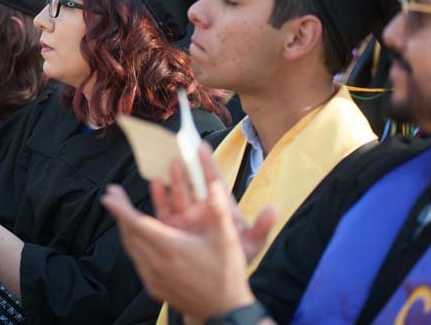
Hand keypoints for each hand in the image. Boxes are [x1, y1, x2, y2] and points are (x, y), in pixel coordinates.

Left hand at [101, 142, 276, 319]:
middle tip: (114, 195)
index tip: (109, 195)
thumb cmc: (226, 275)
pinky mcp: (154, 288)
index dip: (121, 208)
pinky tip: (136, 237)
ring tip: (123, 212)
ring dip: (125, 228)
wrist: (225, 313)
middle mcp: (157, 264)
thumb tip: (215, 186)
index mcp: (171, 248)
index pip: (137, 224)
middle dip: (120, 212)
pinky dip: (133, 244)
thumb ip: (218, 210)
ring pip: (131, 248)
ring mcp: (154, 278)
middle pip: (129, 234)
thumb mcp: (226, 240)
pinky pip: (137, 261)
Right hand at [150, 143, 275, 262]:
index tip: (202, 146)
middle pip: (194, 182)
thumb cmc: (236, 261)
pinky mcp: (171, 227)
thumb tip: (275, 209)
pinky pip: (164, 207)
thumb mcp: (251, 245)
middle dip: (188, 164)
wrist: (214, 285)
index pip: (214, 181)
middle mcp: (202, 209)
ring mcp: (186, 216)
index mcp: (221, 208)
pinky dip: (159, 195)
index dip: (208, 164)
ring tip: (169, 160)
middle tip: (181, 144)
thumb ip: (261, 228)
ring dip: (174, 177)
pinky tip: (155, 182)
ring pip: (178, 192)